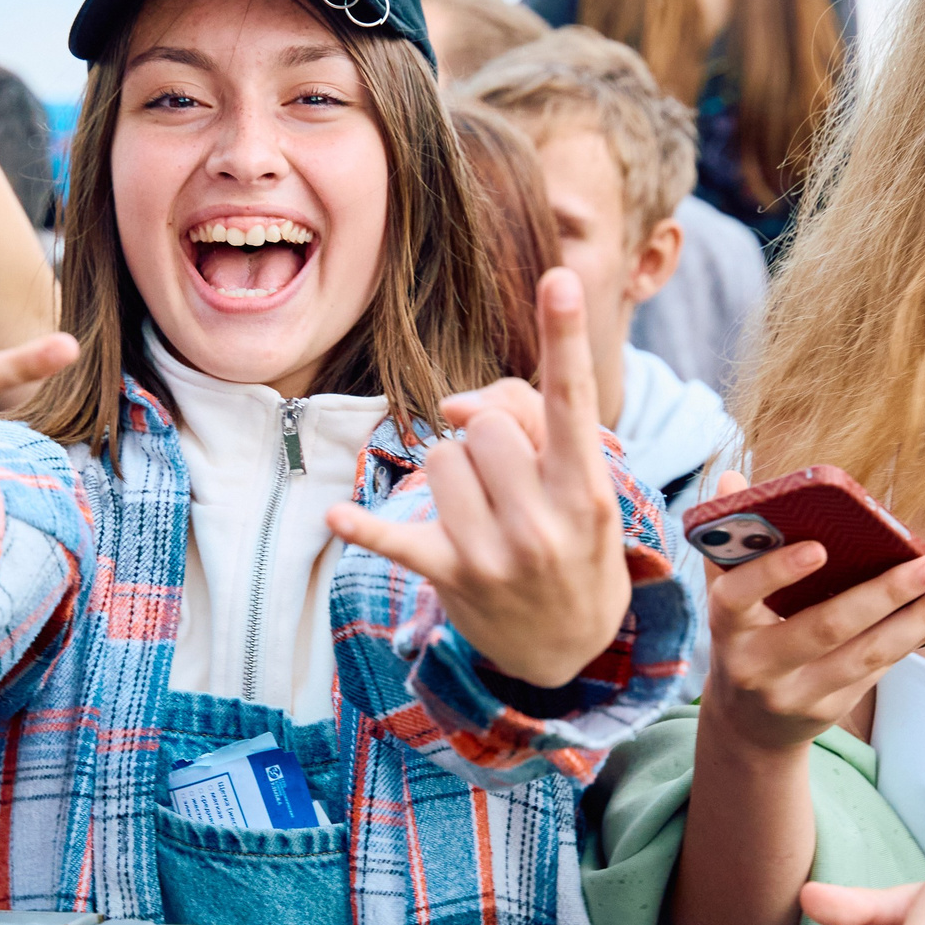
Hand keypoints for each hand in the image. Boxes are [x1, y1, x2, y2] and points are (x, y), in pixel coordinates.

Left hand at [328, 268, 629, 686]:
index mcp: (587, 487)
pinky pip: (395, 536)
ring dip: (451, 468)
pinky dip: (365, 526)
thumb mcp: (581, 484)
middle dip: (486, 433)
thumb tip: (455, 405)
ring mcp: (495, 553)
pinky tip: (338, 516)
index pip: (574, 399)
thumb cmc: (574, 539)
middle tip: (505, 473)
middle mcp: (544, 520)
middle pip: (484, 423)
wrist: (572, 647)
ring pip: (439, 455)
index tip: (561, 276)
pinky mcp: (451, 576)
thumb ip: (529, 419)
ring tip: (478, 504)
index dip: (565, 336)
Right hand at [701, 476, 924, 752]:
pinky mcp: (829, 710)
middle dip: (885, 593)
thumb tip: (732, 478)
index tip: (819, 548)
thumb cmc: (743, 636)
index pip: (737, 596)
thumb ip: (731, 541)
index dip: (774, 572)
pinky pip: (878, 668)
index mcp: (726, 626)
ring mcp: (795, 693)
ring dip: (919, 617)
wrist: (746, 724)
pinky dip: (914, 635)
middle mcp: (756, 666)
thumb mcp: (727, 596)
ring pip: (866, 654)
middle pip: (825, 628)